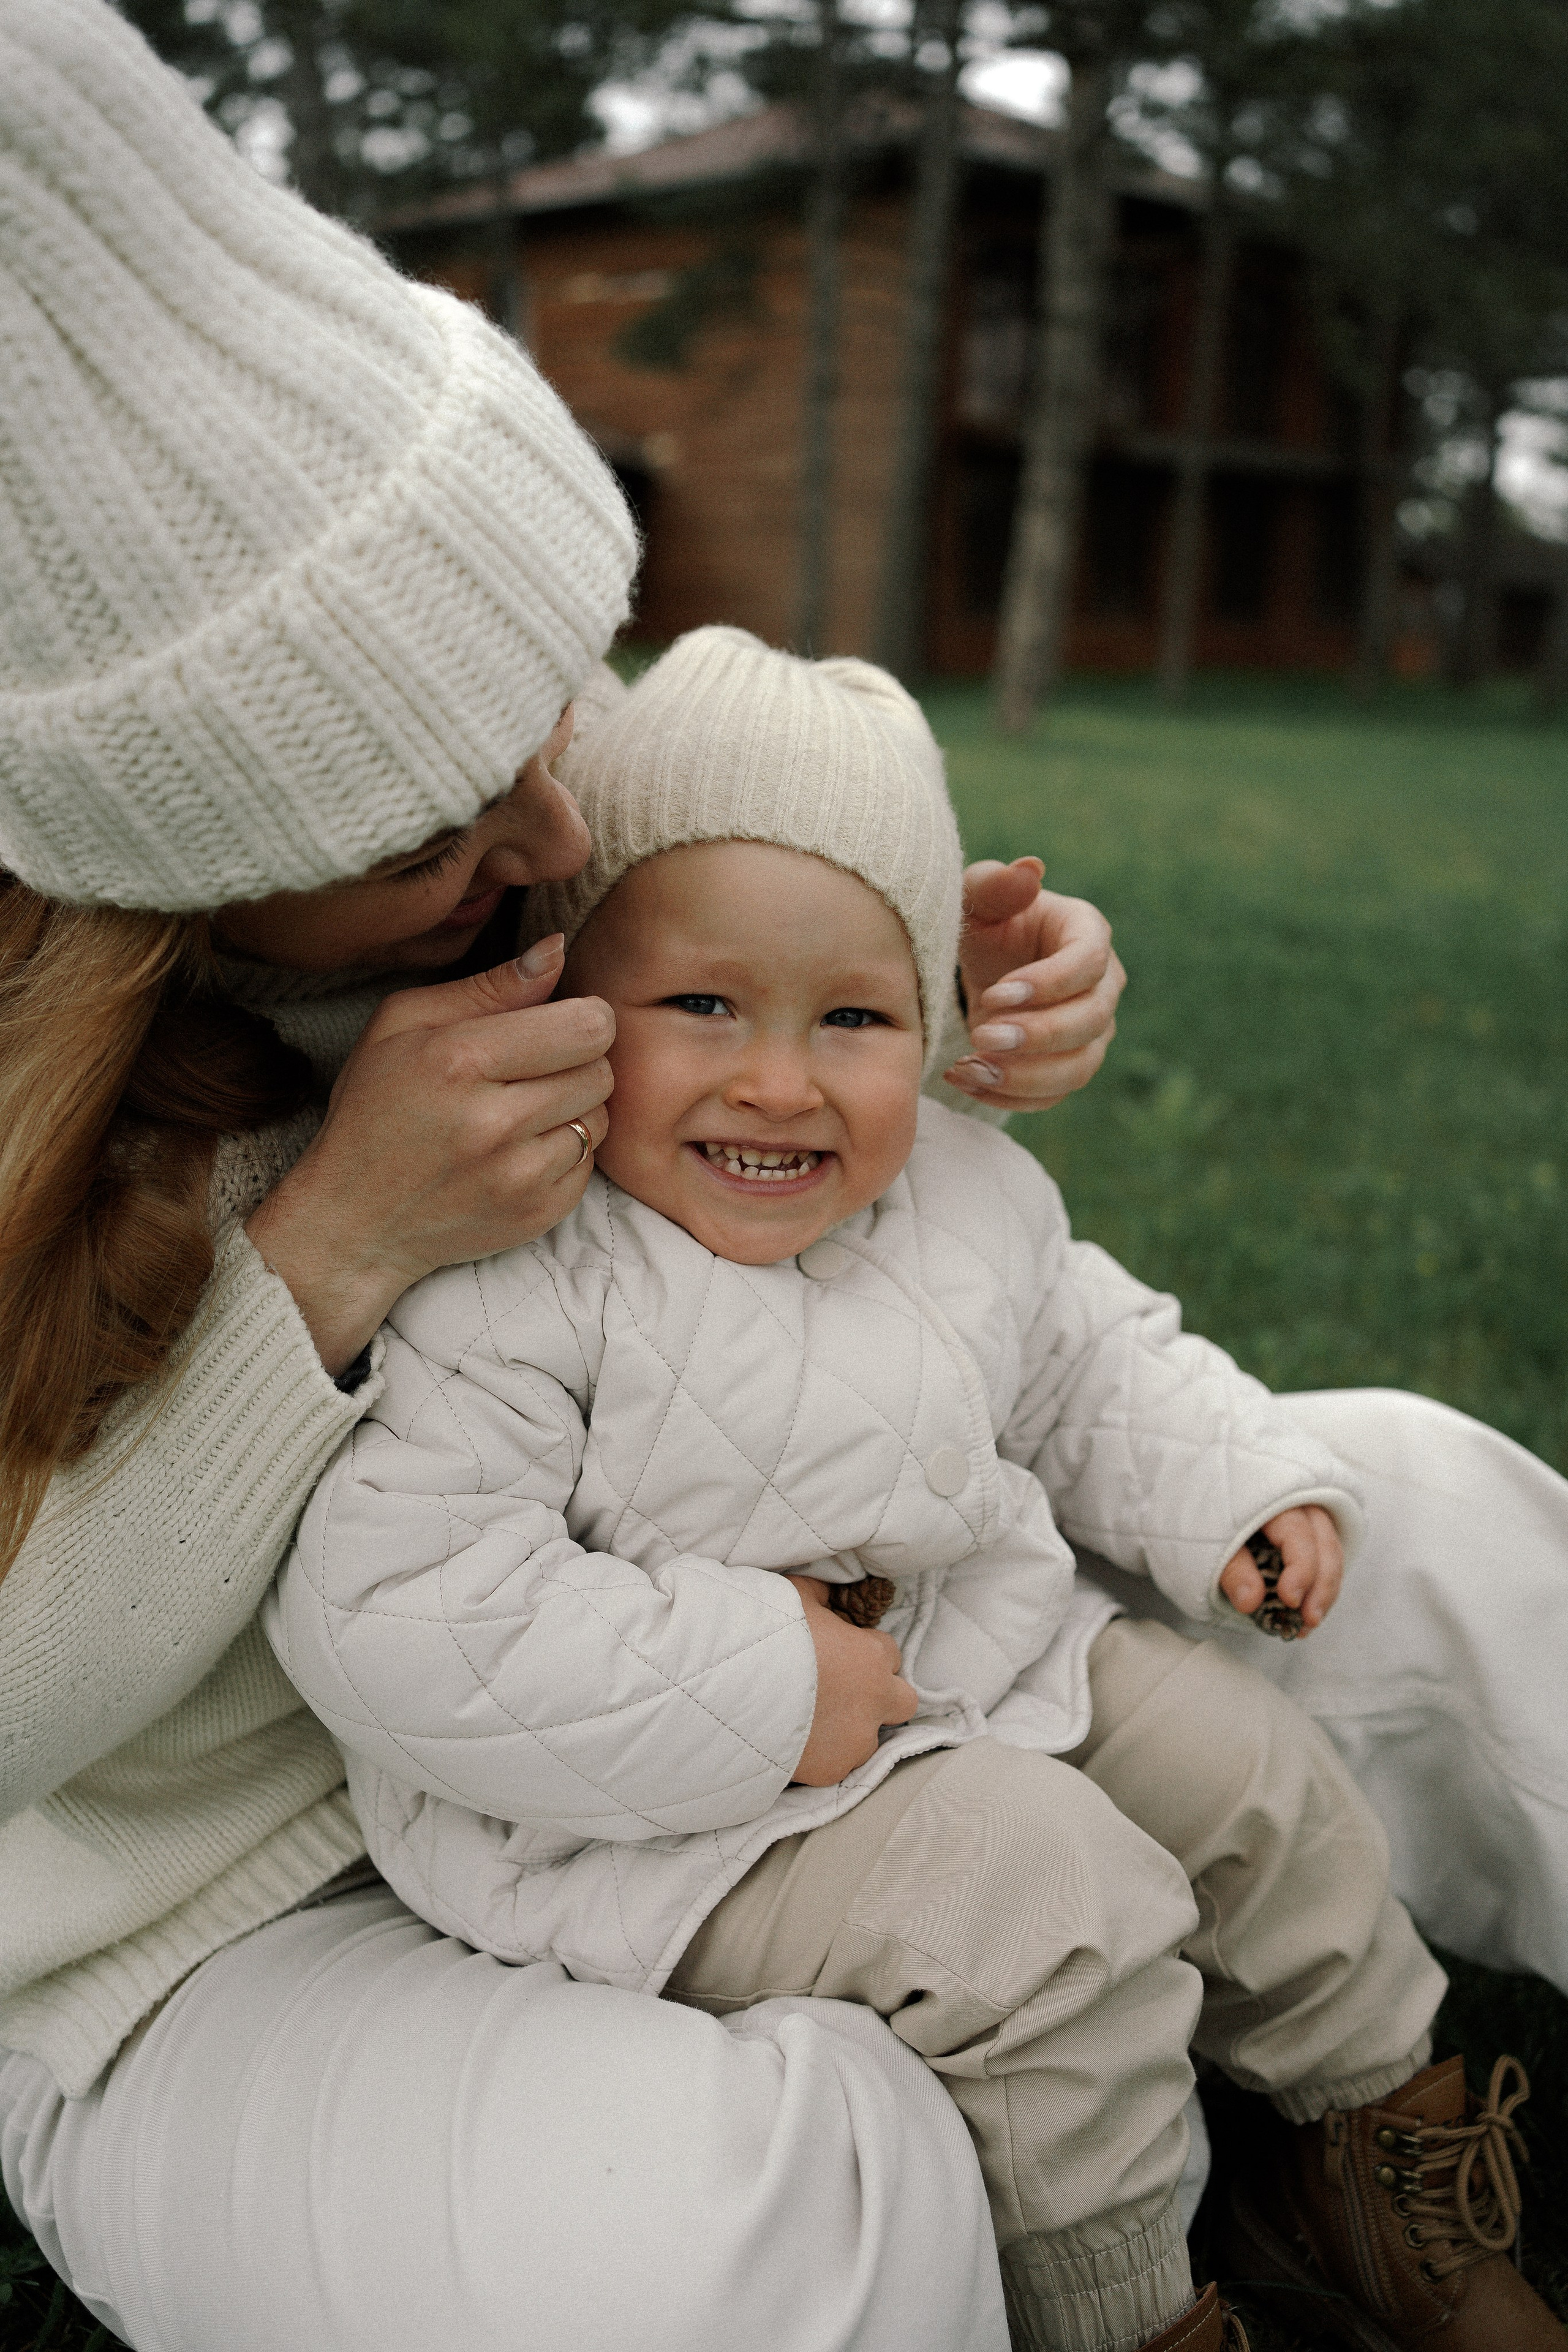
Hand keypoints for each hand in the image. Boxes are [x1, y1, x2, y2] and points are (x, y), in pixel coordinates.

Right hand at [245, 936, 611, 1373]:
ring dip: (574, 1108)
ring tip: (523, 1110)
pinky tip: (519, 1150)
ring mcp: (518, 1177)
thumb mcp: (405, 1024)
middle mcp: (494, 1122)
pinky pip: (589, 1165)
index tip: (560, 1024)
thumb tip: (559, 948)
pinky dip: (565, 1153)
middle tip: (535, 1069)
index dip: (585, 1017)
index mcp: (460, 1060)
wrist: (353, 1219)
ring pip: (601, 1118)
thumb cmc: (375, 1109)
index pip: (586, 1026)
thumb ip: (490, 986)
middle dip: (578, 1061)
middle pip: (601, 1069)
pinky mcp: (536, 1215)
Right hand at [787, 1576, 918, 1784]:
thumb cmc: (768, 1633)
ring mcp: (856, 1742)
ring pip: (869, 1736)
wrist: (730, 1689)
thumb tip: (832, 1592)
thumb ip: (825, 1595)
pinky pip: (838, 1762)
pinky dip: (824, 1753)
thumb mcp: (798, 1594)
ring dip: (851, 1727)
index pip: (890, 1652)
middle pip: (903, 1701)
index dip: (865, 1650)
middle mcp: (875, 1702)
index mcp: (872, 1657)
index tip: (842, 1653)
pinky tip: (796, 1740)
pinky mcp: (832, 1771)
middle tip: (846, 1690)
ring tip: (812, 1719)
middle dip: (881, 1695)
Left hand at [947, 859, 1125, 1111]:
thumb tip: (1030, 869)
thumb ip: (995, 883)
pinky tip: (967, 1081)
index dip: (1048, 983)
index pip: (1088, 962)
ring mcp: (1091, 1032)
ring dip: (1024, 1077)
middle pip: (1091, 1021)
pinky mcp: (1067, 1066)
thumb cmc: (985, 921)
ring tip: (970, 1069)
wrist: (984, 962)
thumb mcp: (977, 896)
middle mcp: (1102, 986)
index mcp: (1087, 934)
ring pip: (1079, 1068)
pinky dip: (1010, 1097)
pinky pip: (1052, 1096)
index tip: (994, 994)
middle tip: (981, 1037)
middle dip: (1037, 1036)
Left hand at [1219, 1506, 1342, 1633]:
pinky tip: (1306, 1614)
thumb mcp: (1209, 1539)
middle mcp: (1300, 1505)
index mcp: (1274, 1500)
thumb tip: (1250, 1601)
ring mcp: (1308, 1520)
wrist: (1203, 1496)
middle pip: (1325, 1547)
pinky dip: (1318, 1589)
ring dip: (1324, 1593)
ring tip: (1307, 1624)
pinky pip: (1325, 1561)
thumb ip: (1232, 1569)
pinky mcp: (1309, 1536)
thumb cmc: (1207, 1514)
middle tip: (1307, 1621)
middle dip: (1321, 1589)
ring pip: (1331, 1556)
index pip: (1299, 1535)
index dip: (1301, 1571)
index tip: (1291, 1600)